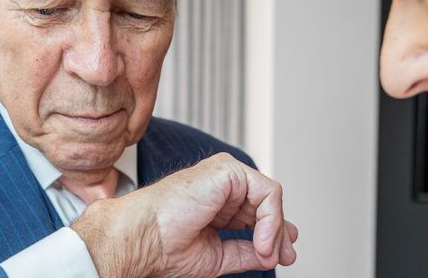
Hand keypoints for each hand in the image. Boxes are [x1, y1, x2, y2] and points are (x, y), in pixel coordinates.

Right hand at [72, 152, 297, 277]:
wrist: (143, 237)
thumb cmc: (164, 245)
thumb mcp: (217, 254)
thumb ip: (245, 251)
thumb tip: (273, 253)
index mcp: (215, 201)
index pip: (255, 211)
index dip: (272, 232)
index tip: (281, 256)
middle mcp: (221, 184)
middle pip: (265, 204)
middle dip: (279, 233)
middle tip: (285, 257)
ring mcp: (224, 174)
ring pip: (269, 197)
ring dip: (274, 229)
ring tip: (266, 253)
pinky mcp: (227, 170)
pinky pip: (267, 192)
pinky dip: (270, 218)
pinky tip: (261, 240)